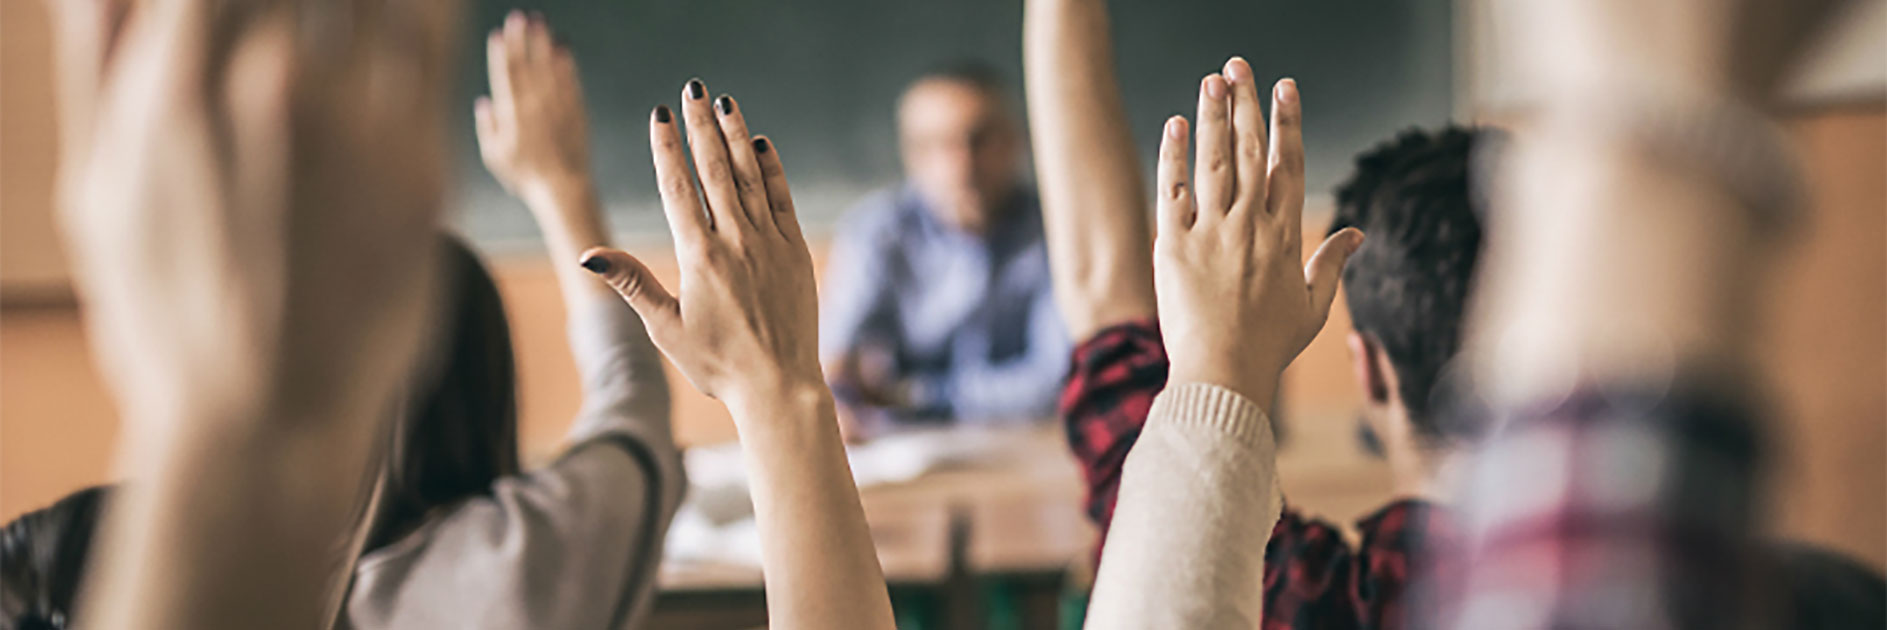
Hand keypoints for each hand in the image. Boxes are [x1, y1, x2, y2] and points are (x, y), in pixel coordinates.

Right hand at [56, 0, 455, 419]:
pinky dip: (425, 4)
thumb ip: (99, 69)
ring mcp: (355, 126)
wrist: (262, 424)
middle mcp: (268, 87)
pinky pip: (434, 40)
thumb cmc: (165, 318)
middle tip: (290, 10)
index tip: (234, 0)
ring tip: (357, 3)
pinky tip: (418, 1)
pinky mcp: (421, 163)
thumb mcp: (99, 193)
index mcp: (175, 87)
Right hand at [474, 10, 591, 205]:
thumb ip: (487, 127)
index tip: (498, 33)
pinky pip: (570, 82)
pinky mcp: (576, 111)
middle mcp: (534, 107)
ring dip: (544, 44)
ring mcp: (557, 107)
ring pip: (549, 69)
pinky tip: (564, 47)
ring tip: (540, 22)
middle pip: (527, 66)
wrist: (562, 188)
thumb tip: (483, 102)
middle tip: (519, 16)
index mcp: (511, 115)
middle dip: (522, 39)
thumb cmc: (525, 175)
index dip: (501, 53)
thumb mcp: (495, 156)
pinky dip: (567, 64)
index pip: (505, 77)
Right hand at [580, 81, 820, 409]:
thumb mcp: (664, 327)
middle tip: (692, 89)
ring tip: (725, 103)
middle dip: (701, 125)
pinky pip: (782, 197)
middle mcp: (735, 241)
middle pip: (714, 169)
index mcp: (699, 257)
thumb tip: (589, 254)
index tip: (660, 113)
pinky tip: (762, 144)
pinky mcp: (794, 250)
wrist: (779, 385)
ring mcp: (769, 242)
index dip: (667, 147)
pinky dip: (771, 168)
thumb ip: (631, 283)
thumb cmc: (716, 364)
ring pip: (750, 176)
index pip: (678, 188)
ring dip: (736, 136)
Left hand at [1151, 58, 1362, 406]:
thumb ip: (1332, 263)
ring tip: (1212, 80)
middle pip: (1251, 151)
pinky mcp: (1174, 245)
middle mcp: (1249, 225)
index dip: (1288, 123)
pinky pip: (1173, 190)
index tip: (1287, 88)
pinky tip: (1175, 125)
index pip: (1289, 164)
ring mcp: (1211, 232)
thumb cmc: (1269, 346)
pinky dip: (1174, 155)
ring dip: (1213, 116)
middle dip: (1248, 104)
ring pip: (1214, 161)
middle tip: (1240, 66)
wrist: (1222, 373)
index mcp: (1284, 236)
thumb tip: (1357, 233)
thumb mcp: (1312, 306)